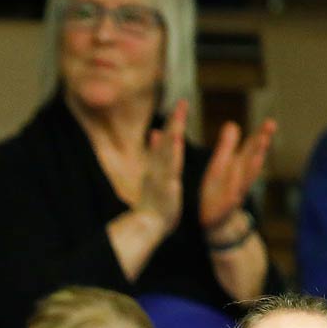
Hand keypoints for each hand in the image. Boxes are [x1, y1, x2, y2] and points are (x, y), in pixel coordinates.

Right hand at [134, 100, 187, 235]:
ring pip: (167, 162)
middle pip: (167, 144)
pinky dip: (170, 178)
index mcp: (159, 164)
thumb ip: (155, 152)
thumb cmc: (154, 199)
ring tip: (179, 133)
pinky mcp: (164, 197)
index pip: (167, 138)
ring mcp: (160, 183)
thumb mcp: (155, 171)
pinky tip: (174, 173)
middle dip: (174, 125)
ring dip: (172, 148)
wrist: (144, 225)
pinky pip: (168, 186)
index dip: (174, 121)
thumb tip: (154, 132)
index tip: (182, 102)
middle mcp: (159, 170)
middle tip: (182, 106)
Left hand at [199, 117, 275, 233]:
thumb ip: (227, 147)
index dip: (260, 137)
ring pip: (243, 183)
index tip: (271, 122)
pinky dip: (231, 200)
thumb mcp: (220, 167)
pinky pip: (227, 207)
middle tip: (268, 134)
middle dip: (259, 149)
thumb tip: (232, 124)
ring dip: (251, 171)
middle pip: (251, 164)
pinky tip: (234, 195)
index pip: (251, 150)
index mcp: (237, 169)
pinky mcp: (222, 213)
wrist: (218, 226)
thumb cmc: (220, 193)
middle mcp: (238, 182)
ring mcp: (232, 198)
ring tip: (258, 157)